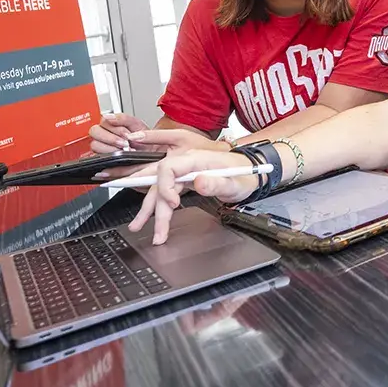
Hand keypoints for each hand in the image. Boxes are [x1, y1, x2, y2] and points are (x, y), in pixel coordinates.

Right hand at [87, 113, 149, 154]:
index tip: (127, 134)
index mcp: (109, 124)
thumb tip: (109, 116)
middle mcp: (103, 134)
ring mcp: (101, 146)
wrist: (149, 151)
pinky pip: (98, 157)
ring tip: (125, 150)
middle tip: (125, 143)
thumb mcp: (135, 124)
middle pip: (95, 132)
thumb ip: (122, 118)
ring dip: (111, 148)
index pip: (102, 121)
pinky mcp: (101, 157)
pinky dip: (110, 157)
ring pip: (95, 145)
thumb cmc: (141, 137)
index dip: (114, 127)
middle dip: (111, 138)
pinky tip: (121, 157)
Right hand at [129, 149, 260, 244]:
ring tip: (137, 226)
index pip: (168, 168)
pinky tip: (148, 219)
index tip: (173, 203)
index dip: (165, 186)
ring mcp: (184, 173)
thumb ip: (218, 183)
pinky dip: (156, 207)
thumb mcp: (235, 183)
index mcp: (196, 159)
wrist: (250, 174)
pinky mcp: (184, 181)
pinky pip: (165, 194)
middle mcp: (186, 164)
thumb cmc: (244, 175)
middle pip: (160, 183)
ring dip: (148, 209)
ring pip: (159, 190)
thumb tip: (199, 182)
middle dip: (151, 206)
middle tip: (145, 226)